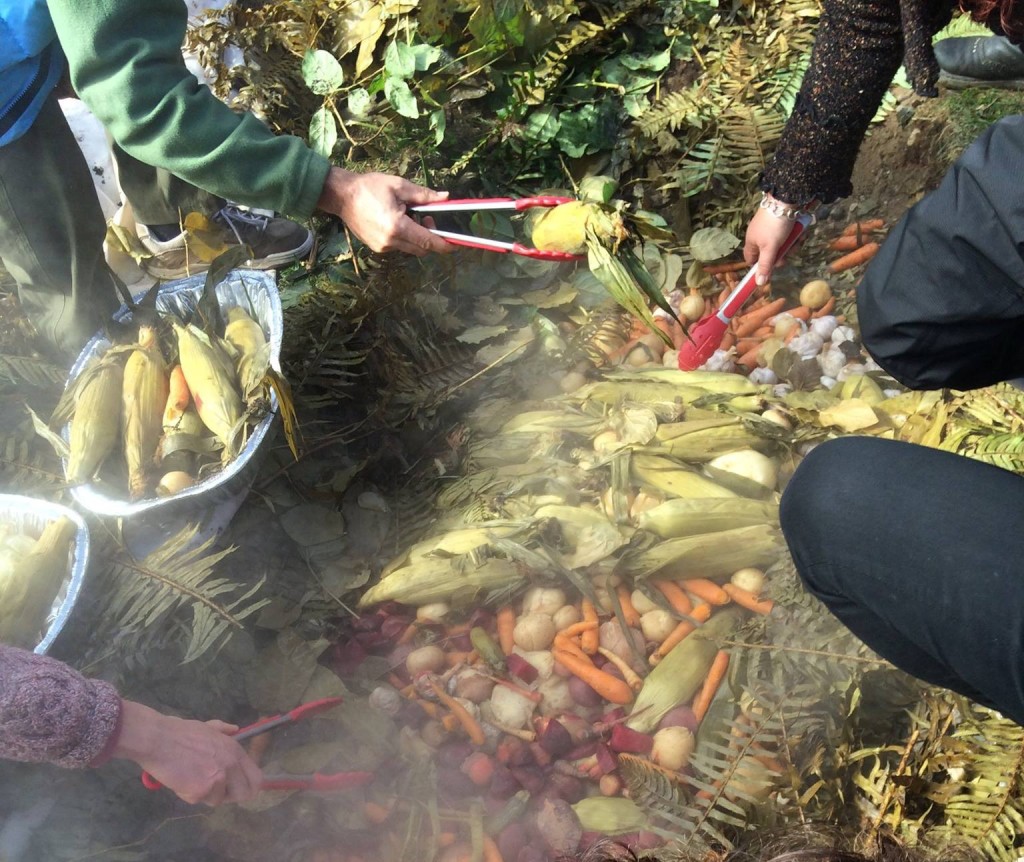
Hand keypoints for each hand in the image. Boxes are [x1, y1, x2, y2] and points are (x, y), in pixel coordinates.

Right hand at [112, 700, 262, 804]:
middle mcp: (231, 764)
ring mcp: (218, 778)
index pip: (256, 778)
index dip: (247, 787)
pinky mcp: (201, 790)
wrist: (159, 740)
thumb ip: (223, 730)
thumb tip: (235, 729)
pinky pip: (199, 801)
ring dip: (205, 794)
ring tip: (191, 779)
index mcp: (235, 750)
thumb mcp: (208, 727)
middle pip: (244, 794)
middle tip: (214, 790)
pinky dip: (189, 795)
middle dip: (229, 796)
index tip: (236, 789)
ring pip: (218, 800)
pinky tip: (181, 781)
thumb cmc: (180, 733)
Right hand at [317, 167, 454, 256]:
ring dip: (416, 237)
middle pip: (421, 249)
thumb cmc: (369, 187)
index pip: (428, 242)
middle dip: (430, 238)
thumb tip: (444, 198)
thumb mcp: (399, 186)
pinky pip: (398, 246)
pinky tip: (397, 221)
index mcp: (397, 226)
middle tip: (426, 217)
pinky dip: (404, 237)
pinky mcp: (377, 247)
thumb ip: (424, 195)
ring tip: (409, 216)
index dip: (444, 245)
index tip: (455, 245)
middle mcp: (390, 242)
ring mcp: (382, 247)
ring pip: (410, 248)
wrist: (341, 196)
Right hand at [743, 206, 798, 285]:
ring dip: (790, 245)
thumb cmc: (774, 226)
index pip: (751, 260)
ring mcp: (770, 229)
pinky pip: (787, 235)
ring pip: (781, 245)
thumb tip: (759, 283)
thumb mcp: (770, 248)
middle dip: (781, 254)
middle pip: (770, 254)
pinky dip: (794, 235)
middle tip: (788, 251)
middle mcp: (759, 236)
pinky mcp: (781, 222)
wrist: (784, 200)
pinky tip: (799, 233)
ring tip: (797, 239)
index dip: (760, 266)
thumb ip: (765, 265)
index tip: (772, 266)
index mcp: (752, 242)